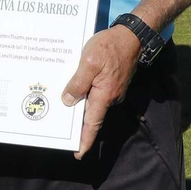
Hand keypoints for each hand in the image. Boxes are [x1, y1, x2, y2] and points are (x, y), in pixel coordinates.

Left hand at [60, 25, 139, 158]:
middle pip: (91, 115)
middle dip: (77, 124)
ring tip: (60, 108)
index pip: (93, 124)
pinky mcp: (111, 83)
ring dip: (79, 106)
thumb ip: (78, 82)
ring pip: (92, 103)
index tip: (78, 154)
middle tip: (59, 129)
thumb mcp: (89, 62)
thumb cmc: (110, 46)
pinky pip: (96, 93)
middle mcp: (110, 97)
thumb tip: (68, 101)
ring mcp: (112, 90)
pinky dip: (85, 94)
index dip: (85, 140)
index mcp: (104, 95)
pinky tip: (73, 89)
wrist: (131, 36)